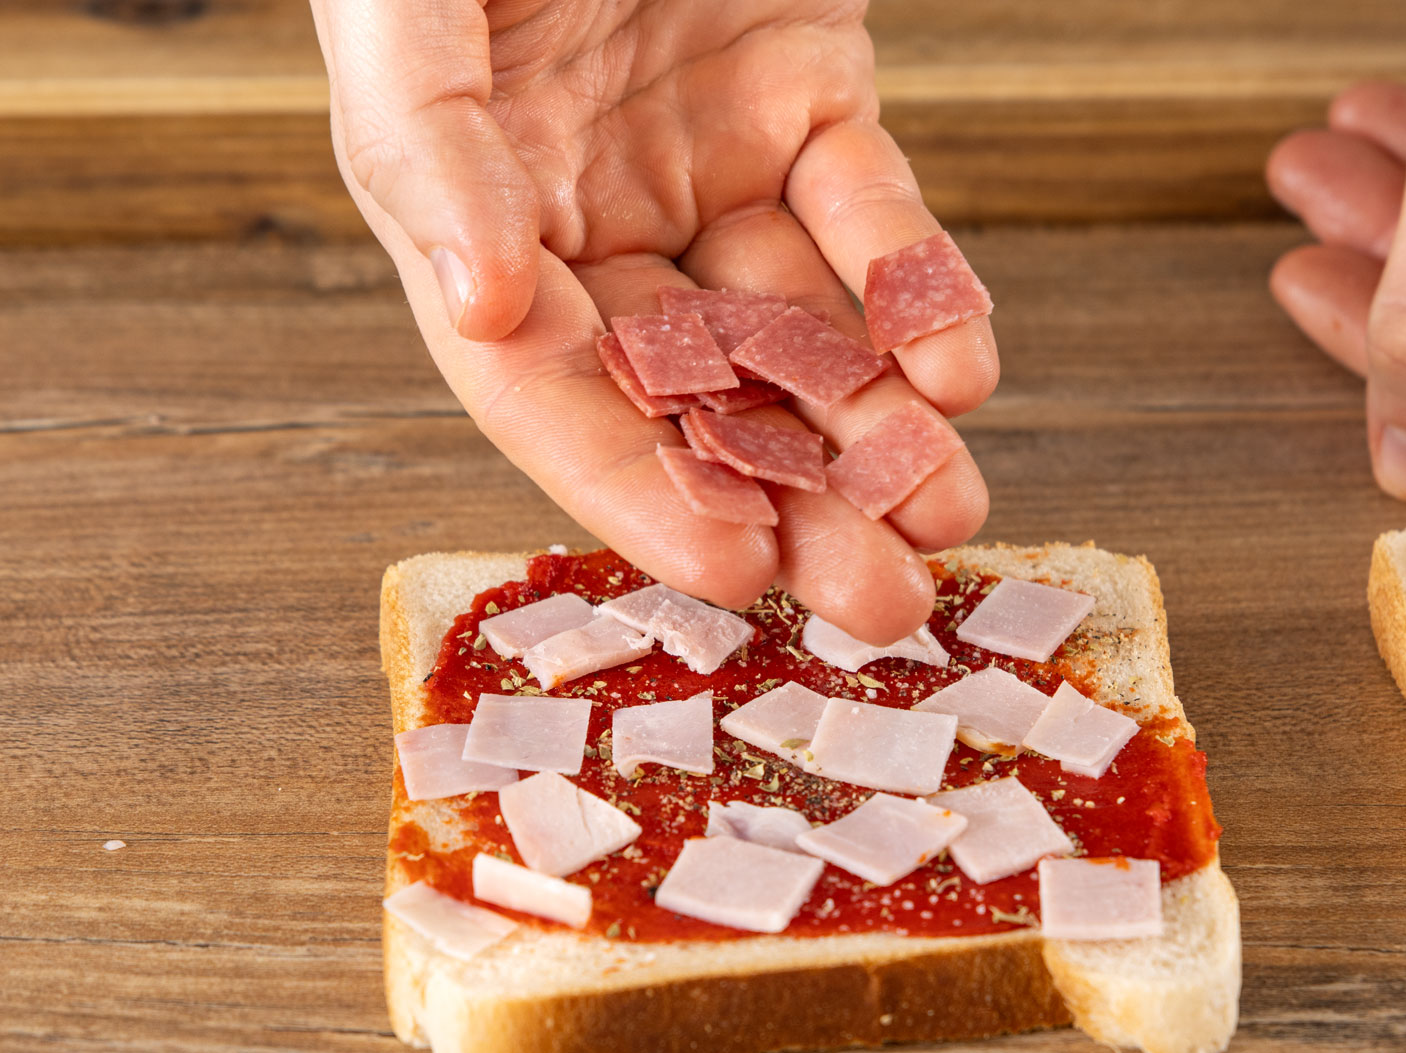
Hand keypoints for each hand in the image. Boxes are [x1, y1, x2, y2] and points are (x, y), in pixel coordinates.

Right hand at [309, 0, 997, 641]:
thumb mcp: (405, 3)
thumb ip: (429, 150)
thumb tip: (488, 305)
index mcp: (476, 221)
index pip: (553, 394)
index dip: (638, 491)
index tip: (736, 571)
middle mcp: (594, 219)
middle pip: (696, 393)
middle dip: (790, 500)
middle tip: (880, 601)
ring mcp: (707, 162)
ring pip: (801, 328)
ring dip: (878, 426)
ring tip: (948, 506)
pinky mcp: (808, 96)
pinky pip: (872, 213)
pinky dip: (920, 287)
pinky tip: (961, 362)